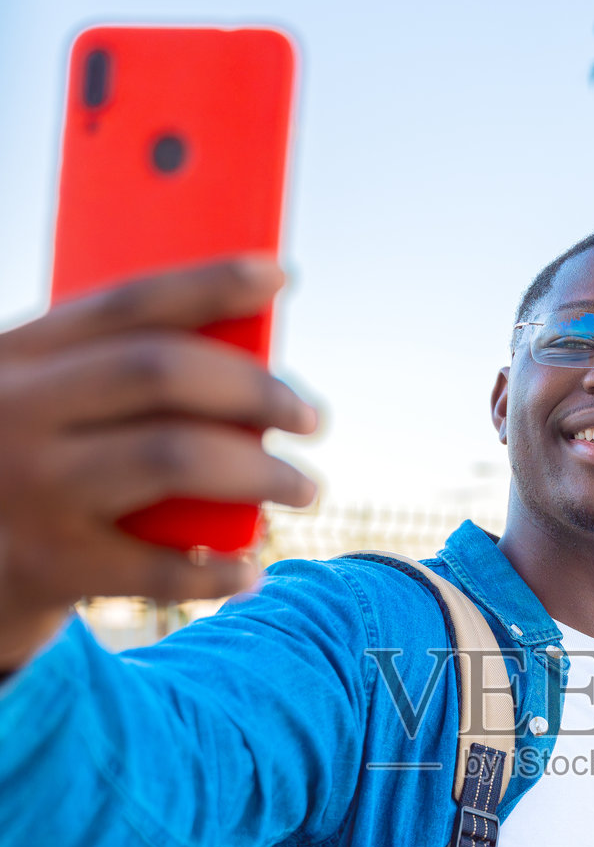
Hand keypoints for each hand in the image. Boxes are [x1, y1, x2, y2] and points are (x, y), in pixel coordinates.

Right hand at [0, 257, 318, 665]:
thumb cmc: (26, 477)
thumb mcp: (43, 410)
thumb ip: (113, 381)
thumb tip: (250, 365)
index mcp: (17, 357)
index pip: (127, 301)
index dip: (210, 281)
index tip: (279, 274)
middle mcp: (14, 412)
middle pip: (160, 371)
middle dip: (254, 388)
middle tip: (311, 416)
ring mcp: (29, 489)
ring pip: (174, 457)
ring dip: (261, 473)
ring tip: (303, 487)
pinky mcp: (45, 566)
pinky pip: (159, 567)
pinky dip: (219, 572)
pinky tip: (251, 570)